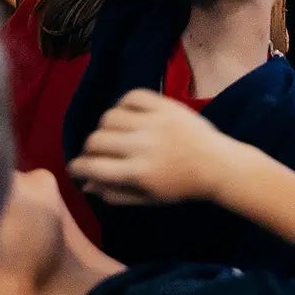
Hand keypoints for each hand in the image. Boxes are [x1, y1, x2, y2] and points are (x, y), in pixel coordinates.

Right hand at [72, 89, 235, 205]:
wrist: (217, 164)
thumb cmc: (181, 187)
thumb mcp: (148, 198)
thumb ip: (115, 194)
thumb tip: (86, 184)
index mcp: (138, 172)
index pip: (93, 166)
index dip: (77, 167)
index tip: (77, 167)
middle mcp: (143, 145)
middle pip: (96, 140)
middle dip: (90, 149)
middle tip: (98, 153)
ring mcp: (154, 122)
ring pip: (109, 117)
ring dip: (105, 127)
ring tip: (114, 134)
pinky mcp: (165, 105)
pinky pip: (132, 96)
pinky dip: (123, 104)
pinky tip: (128, 116)